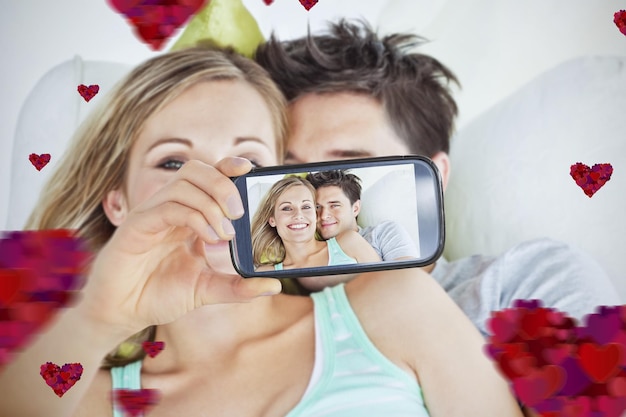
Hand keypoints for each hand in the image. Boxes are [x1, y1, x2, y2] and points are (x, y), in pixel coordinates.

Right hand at [78, 157, 281, 334]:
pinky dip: (194, 217)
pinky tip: (208, 237)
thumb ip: (238, 286)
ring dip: (211, 202)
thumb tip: (274, 285)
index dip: (229, 167)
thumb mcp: (207, 290)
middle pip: (197, 170)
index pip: (209, 176)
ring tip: (225, 232)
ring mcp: (152, 214)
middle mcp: (170, 207)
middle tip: (239, 212)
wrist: (123, 313)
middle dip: (223, 183)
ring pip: (183, 183)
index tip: (251, 170)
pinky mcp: (137, 226)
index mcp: (187, 214)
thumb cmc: (159, 295)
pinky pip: (168, 207)